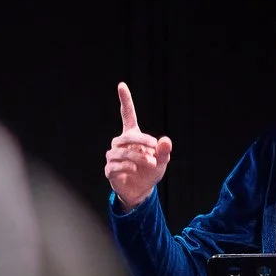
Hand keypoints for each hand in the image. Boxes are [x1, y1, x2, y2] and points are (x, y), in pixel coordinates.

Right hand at [104, 81, 172, 212]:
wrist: (141, 191)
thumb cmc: (150, 171)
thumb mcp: (162, 161)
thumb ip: (164, 151)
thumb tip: (165, 140)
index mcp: (133, 136)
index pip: (127, 115)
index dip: (125, 100)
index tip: (121, 85)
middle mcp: (120, 143)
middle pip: (127, 137)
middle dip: (142, 141)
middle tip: (155, 148)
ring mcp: (113, 157)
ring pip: (122, 152)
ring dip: (138, 157)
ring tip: (151, 163)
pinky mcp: (109, 170)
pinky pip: (115, 166)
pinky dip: (126, 167)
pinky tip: (135, 170)